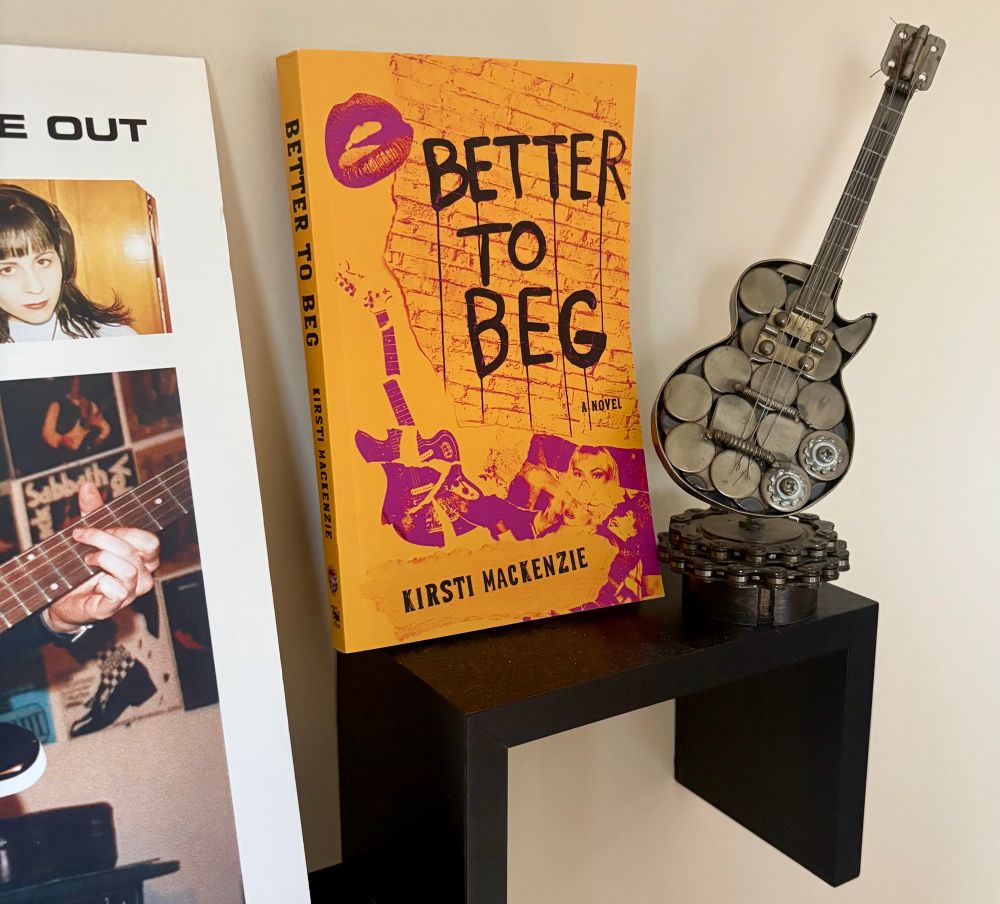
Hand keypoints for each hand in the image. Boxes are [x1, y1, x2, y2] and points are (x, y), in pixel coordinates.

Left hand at [44, 482, 159, 633]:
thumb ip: (91, 512)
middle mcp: (141, 576)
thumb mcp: (87, 535)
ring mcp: (130, 593)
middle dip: (105, 539)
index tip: (101, 526)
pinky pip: (116, 591)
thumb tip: (87, 486)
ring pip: (128, 570)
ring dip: (102, 559)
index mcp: (141, 558)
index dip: (125, 531)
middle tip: (82, 535)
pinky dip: (102, 582)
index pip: (150, 541)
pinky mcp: (112, 607)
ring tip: (86, 560)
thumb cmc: (80, 567)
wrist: (60, 600)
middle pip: (136, 551)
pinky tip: (93, 582)